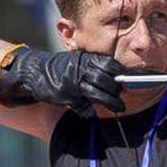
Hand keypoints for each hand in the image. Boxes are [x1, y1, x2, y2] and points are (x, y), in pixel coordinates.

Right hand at [0, 47, 125, 111]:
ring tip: (120, 107)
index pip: (110, 65)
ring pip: (97, 94)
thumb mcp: (79, 61)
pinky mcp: (64, 95)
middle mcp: (79, 69)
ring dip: (111, 103)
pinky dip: (86, 106)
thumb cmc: (62, 68)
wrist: (33, 71)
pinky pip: (81, 103)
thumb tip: (120, 79)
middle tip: (123, 98)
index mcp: (85, 59)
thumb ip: (95, 68)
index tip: (133, 81)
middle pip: (106, 81)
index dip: (122, 75)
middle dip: (117, 91)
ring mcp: (71, 82)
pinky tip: (86, 105)